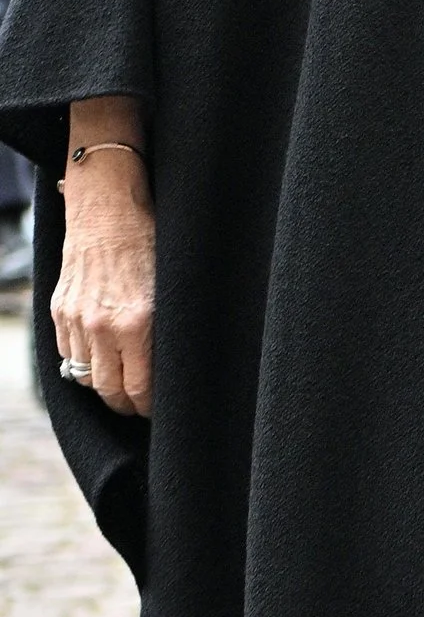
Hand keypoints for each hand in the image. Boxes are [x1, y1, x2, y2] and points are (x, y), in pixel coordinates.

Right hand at [54, 101, 154, 417]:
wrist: (108, 208)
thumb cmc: (151, 242)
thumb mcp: (172, 288)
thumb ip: (166, 331)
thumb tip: (172, 369)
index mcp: (138, 322)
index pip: (140, 388)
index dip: (151, 406)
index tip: (159, 407)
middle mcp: (102, 326)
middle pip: (110, 391)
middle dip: (127, 403)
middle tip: (141, 403)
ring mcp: (76, 319)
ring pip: (86, 377)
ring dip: (104, 385)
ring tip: (122, 381)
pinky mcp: (58, 311)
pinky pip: (67, 355)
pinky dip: (83, 363)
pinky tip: (101, 358)